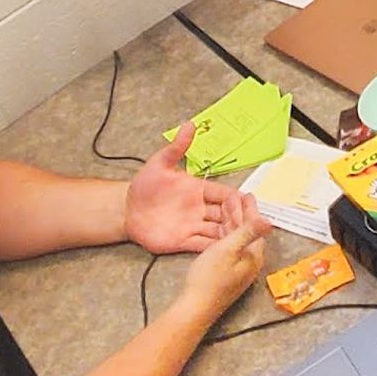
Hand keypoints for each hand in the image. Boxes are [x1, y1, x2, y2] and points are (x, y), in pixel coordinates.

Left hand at [125, 122, 236, 253]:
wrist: (126, 211)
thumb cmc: (143, 186)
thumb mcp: (159, 164)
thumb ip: (176, 147)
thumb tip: (190, 124)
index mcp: (199, 190)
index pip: (224, 194)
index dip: (236, 199)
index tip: (246, 202)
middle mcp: (201, 209)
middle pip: (227, 215)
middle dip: (239, 219)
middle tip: (249, 224)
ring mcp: (194, 226)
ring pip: (220, 232)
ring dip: (230, 235)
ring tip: (241, 239)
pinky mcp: (185, 242)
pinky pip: (204, 246)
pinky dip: (215, 248)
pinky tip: (224, 250)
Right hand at [175, 191, 270, 324]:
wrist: (195, 307)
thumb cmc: (210, 278)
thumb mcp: (229, 250)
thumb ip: (247, 233)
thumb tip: (269, 220)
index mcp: (253, 255)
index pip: (254, 226)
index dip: (250, 209)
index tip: (246, 194)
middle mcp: (249, 261)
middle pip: (247, 232)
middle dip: (241, 214)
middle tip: (235, 197)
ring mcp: (238, 268)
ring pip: (238, 239)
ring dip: (233, 223)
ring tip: (226, 209)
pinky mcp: (227, 273)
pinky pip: (230, 248)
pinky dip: (226, 235)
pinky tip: (220, 231)